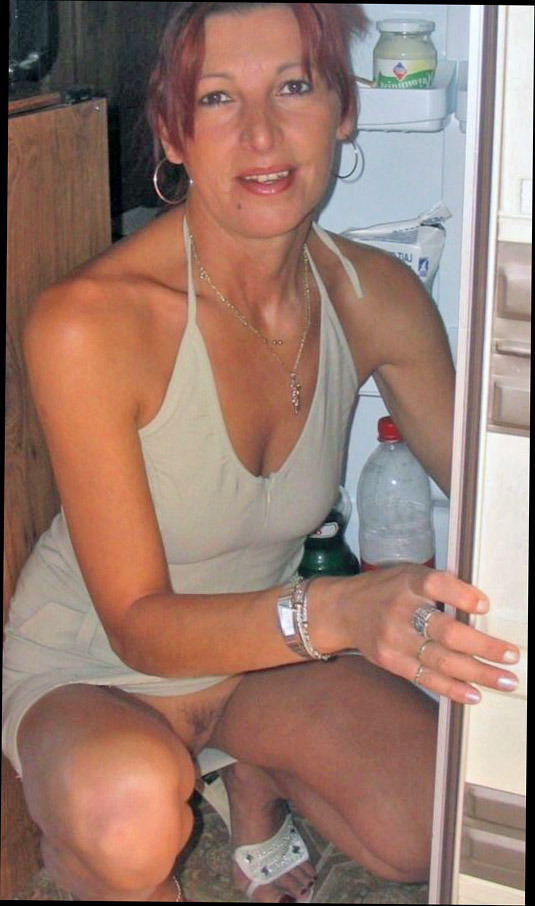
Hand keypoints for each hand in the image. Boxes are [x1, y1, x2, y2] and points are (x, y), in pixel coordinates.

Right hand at [343, 565, 519, 704]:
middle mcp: (399, 609)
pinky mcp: (390, 660)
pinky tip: (475, 693)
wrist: (343, 610)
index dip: (461, 595)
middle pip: (445, 631)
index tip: (485, 605)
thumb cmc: (386, 590)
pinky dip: (452, 688)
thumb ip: (440, 587)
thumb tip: (482, 606)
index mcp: (408, 581)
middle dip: (483, 646)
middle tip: (512, 655)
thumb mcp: (409, 575)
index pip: (435, 585)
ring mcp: (393, 638)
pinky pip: (425, 677)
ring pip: (441, 659)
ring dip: (478, 672)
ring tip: (506, 680)